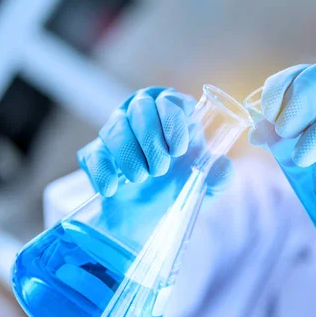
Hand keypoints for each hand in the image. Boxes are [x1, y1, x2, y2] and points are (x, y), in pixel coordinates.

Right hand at [78, 87, 232, 196]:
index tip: (179, 150)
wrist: (155, 215)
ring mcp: (117, 131)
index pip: (169, 101)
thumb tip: (223, 167)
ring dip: (128, 155)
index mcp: (173, 111)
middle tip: (160, 169)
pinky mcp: (96, 153)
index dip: (172, 122)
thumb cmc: (185, 184)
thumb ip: (220, 176)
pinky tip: (112, 188)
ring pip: (114, 128)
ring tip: (140, 178)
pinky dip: (102, 171)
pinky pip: (92, 153)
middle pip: (140, 109)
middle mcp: (143, 113)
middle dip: (150, 140)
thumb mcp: (209, 183)